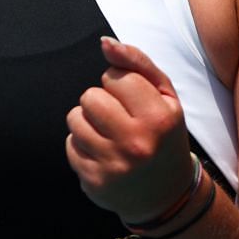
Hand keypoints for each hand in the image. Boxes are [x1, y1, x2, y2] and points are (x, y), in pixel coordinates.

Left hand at [65, 36, 197, 224]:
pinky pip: (70, 145)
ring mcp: (114, 166)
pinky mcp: (95, 182)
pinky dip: (82, 144)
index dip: (119, 83)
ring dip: (87, 121)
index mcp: (160, 118)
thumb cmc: (164, 136)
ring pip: (75, 119)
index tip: (132, 99)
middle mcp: (137, 144)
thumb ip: (138, 63)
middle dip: (100, 101)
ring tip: (108, 133)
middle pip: (90, 97)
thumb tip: (105, 43)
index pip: (115, 76)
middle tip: (118, 117)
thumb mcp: (166, 97)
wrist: (168, 194)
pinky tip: (102, 152)